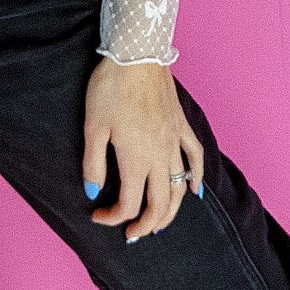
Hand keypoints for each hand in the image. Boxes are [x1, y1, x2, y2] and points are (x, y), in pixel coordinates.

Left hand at [82, 57, 203, 241]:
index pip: (129, 204)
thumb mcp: (93, 128)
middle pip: (159, 204)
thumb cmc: (110, 89)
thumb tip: (93, 192)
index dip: (113, 217)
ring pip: (179, 187)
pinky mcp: (181, 126)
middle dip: (147, 225)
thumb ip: (94, 164)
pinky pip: (195, 157)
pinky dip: (196, 177)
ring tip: (160, 224)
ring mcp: (174, 141)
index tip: (98, 215)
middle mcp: (160, 156)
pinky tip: (193, 190)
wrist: (136, 55)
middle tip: (133, 234)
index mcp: (136, 160)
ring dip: (171, 211)